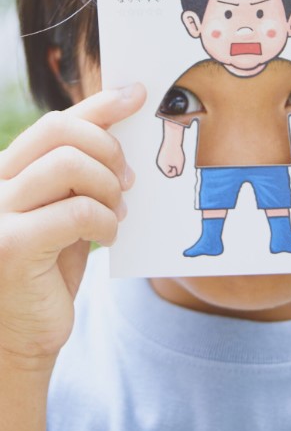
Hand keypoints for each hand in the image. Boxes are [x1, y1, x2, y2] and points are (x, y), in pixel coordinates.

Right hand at [0, 83, 145, 369]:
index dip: (99, 104)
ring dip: (107, 188)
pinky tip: (107, 238)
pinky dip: (104, 222)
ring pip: (69, 165)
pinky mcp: (8, 246)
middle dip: (107, 149)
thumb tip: (121, 119)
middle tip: (127, 179)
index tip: (137, 94)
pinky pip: (75, 212)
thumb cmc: (50, 269)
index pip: (57, 121)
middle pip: (60, 131)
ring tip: (116, 212)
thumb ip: (83, 170)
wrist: (21, 335)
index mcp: (8, 170)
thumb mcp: (68, 208)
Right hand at [157, 120, 184, 176]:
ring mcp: (161, 157)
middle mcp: (160, 162)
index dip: (176, 171)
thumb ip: (179, 171)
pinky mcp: (163, 153)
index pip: (169, 174)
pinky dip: (173, 158)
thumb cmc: (176, 151)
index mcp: (162, 166)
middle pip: (169, 170)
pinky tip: (174, 152)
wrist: (172, 138)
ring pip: (169, 164)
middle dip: (174, 166)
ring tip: (176, 155)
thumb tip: (177, 173)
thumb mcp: (180, 163)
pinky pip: (169, 159)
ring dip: (174, 162)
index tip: (178, 165)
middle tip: (177, 159)